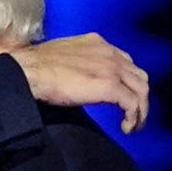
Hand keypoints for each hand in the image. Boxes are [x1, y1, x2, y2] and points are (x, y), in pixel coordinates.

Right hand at [9, 33, 148, 133]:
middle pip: (138, 75)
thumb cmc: (36, 66)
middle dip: (138, 96)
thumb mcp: (62, 57)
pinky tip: (126, 127)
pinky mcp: (110, 86)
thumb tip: (77, 78)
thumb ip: (78, 63)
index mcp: (97, 43)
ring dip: (141, 109)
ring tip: (133, 124)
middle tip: (132, 113)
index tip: (121, 95)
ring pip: (141, 90)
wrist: (30, 71)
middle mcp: (109, 52)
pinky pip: (133, 103)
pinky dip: (134, 117)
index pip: (124, 61)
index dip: (126, 80)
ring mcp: (112, 69)